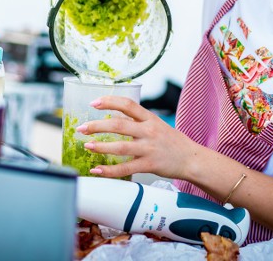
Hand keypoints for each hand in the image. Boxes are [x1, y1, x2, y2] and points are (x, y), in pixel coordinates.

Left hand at [76, 95, 200, 179]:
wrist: (191, 158)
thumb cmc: (172, 141)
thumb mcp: (157, 124)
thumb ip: (138, 120)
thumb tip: (113, 116)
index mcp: (149, 118)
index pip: (127, 104)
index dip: (109, 101)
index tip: (93, 102)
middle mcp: (148, 131)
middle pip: (119, 125)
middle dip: (97, 126)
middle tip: (81, 128)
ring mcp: (148, 148)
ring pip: (120, 146)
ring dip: (100, 146)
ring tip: (86, 146)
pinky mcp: (149, 165)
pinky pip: (125, 168)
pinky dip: (109, 170)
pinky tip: (97, 170)